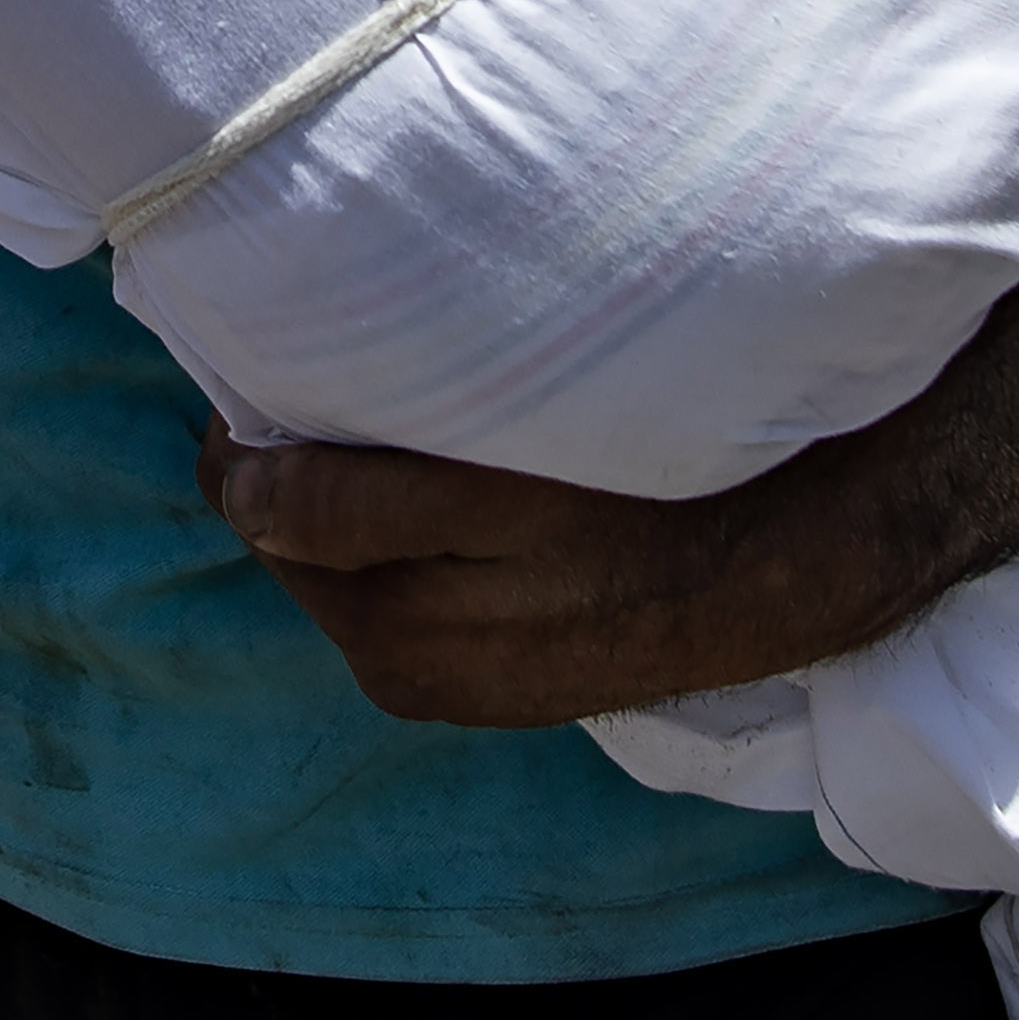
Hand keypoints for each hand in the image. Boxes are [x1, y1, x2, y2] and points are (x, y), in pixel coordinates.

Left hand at [196, 427, 915, 726]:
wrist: (783, 570)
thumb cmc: (642, 513)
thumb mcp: (493, 497)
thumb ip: (353, 507)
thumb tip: (236, 493)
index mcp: (384, 633)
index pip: (246, 501)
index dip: (256, 417)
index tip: (291, 344)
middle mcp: (401, 669)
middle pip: (293, 530)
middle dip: (304, 453)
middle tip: (358, 361)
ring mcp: (453, 675)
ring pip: (353, 552)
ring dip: (361, 486)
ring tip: (418, 411)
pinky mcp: (501, 669)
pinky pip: (415, 578)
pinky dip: (417, 522)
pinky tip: (469, 476)